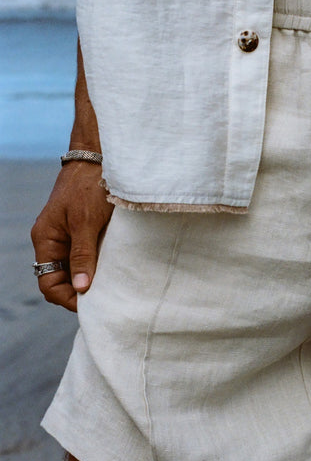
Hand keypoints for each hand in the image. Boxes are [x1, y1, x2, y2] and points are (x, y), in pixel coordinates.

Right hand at [31, 161, 112, 312]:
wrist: (100, 156)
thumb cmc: (90, 184)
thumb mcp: (87, 222)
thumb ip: (83, 255)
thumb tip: (81, 289)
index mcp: (46, 239)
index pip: (48, 283)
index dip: (68, 298)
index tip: (92, 303)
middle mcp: (54, 241)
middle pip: (62, 281)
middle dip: (81, 292)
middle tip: (106, 299)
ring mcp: (69, 237)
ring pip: (77, 271)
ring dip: (92, 280)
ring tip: (113, 287)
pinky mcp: (85, 232)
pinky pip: (88, 258)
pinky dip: (99, 267)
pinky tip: (115, 271)